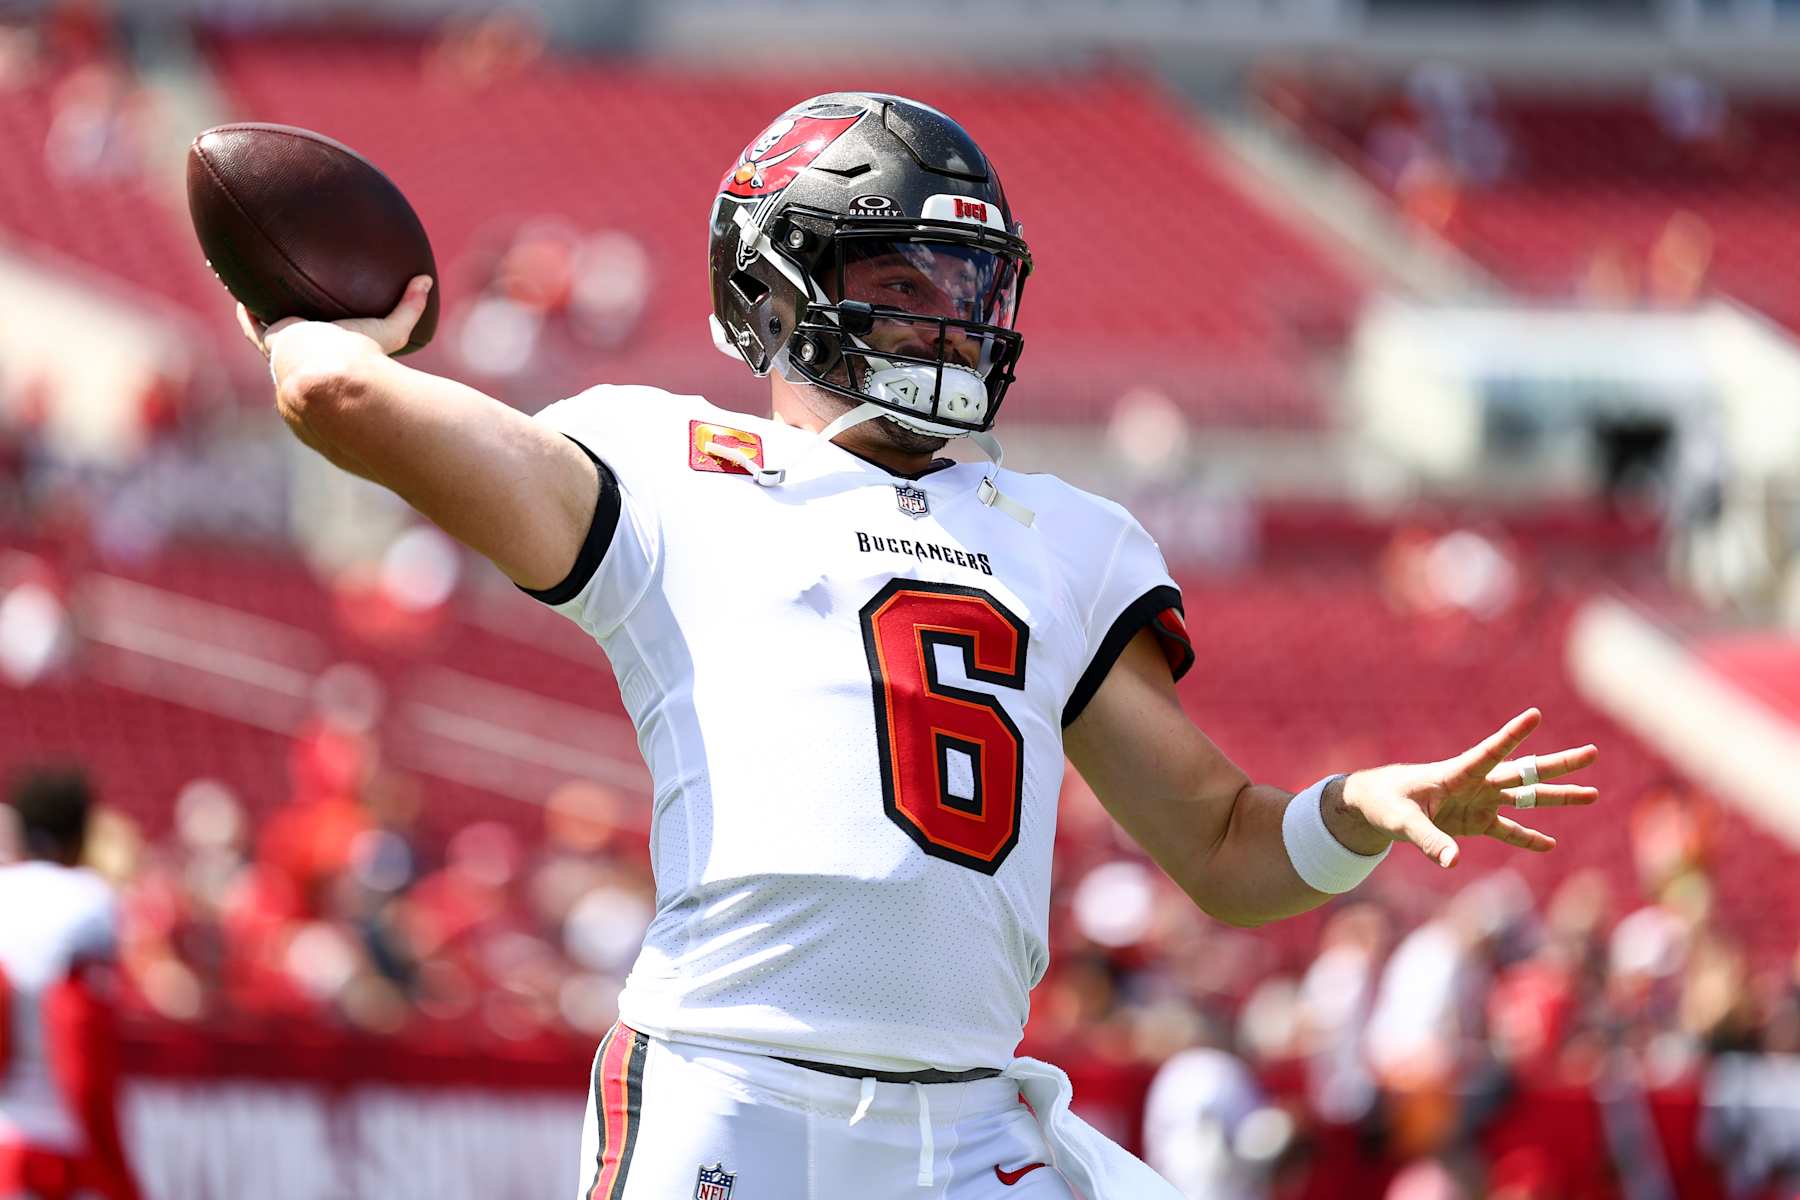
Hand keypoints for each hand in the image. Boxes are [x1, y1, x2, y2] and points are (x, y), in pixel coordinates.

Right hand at [236, 274, 433, 359]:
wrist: (330, 379)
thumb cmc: (363, 361)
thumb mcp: (391, 331)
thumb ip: (409, 308)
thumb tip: (427, 280)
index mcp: (335, 367)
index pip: (331, 357)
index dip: (328, 347)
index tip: (324, 335)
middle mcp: (311, 366)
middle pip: (299, 347)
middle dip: (290, 331)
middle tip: (284, 311)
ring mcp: (288, 355)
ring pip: (270, 332)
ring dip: (261, 313)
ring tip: (251, 293)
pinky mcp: (272, 341)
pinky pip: (252, 320)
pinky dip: (243, 300)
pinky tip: (229, 275)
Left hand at [1331, 708, 1597, 868]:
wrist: (1375, 805)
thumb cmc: (1386, 804)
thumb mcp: (1402, 822)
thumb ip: (1428, 840)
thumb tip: (1453, 862)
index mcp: (1458, 773)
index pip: (1490, 751)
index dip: (1512, 735)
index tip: (1535, 714)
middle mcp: (1476, 784)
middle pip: (1524, 773)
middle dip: (1558, 765)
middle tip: (1593, 753)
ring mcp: (1479, 802)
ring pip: (1526, 798)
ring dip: (1557, 797)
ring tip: (1592, 793)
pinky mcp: (1475, 822)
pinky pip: (1508, 829)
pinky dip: (1528, 838)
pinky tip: (1550, 844)